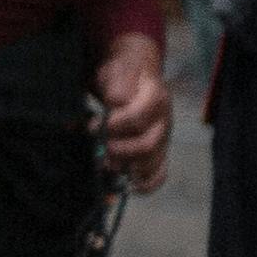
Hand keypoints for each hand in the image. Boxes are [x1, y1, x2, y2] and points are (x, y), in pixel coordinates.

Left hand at [93, 35, 171, 192]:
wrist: (133, 75)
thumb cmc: (122, 74)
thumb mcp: (117, 70)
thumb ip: (117, 85)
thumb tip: (116, 102)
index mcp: (155, 97)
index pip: (138, 118)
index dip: (114, 126)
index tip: (93, 125)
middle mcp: (163, 120)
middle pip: (147, 145)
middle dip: (118, 150)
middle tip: (99, 148)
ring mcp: (162, 138)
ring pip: (152, 162)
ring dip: (126, 168)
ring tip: (106, 165)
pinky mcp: (158, 151)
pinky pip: (160, 173)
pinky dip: (147, 183)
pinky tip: (131, 185)